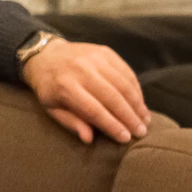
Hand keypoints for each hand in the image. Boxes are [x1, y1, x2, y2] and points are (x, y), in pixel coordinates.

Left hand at [22, 40, 150, 144]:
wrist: (46, 55)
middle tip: (141, 132)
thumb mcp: (53, 108)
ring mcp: (94, 58)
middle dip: (130, 117)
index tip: (126, 138)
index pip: (94, 110)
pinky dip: (136, 89)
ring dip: (137, 104)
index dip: (112, 125)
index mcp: (64, 86)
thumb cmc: (51, 88)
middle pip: (112, 97)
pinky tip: (141, 103)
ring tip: (145, 120)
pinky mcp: (105, 52)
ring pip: (123, 84)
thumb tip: (89, 138)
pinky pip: (126, 72)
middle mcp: (81, 69)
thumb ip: (71, 122)